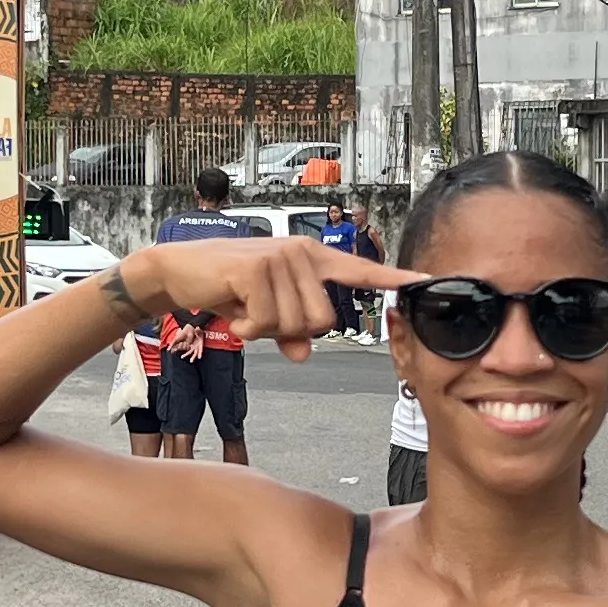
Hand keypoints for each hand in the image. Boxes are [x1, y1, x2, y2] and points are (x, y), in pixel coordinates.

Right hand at [116, 237, 421, 361]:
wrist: (180, 271)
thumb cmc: (229, 290)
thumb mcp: (265, 314)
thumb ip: (290, 332)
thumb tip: (304, 353)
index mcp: (313, 260)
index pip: (362, 270)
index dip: (394, 279)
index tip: (427, 282)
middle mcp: (304, 253)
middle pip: (323, 321)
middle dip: (291, 331)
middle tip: (261, 314)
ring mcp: (283, 257)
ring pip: (295, 325)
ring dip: (266, 329)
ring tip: (245, 306)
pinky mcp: (259, 268)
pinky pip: (268, 323)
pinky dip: (248, 327)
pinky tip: (234, 308)